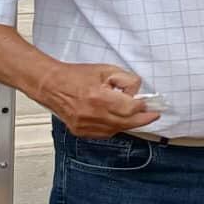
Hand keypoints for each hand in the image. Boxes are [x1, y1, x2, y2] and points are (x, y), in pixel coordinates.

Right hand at [35, 63, 156, 138]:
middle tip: (153, 115)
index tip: (148, 104)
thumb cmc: (76, 76)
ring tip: (136, 116)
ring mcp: (85, 126)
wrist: (50, 85)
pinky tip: (118, 119)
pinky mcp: (81, 131)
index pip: (130, 109)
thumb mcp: (107, 70)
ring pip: (117, 130)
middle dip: (143, 119)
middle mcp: (92, 114)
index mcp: (98, 98)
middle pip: (127, 123)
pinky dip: (114, 127)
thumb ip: (127, 80)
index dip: (142, 106)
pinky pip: (105, 134)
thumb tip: (137, 93)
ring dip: (129, 123)